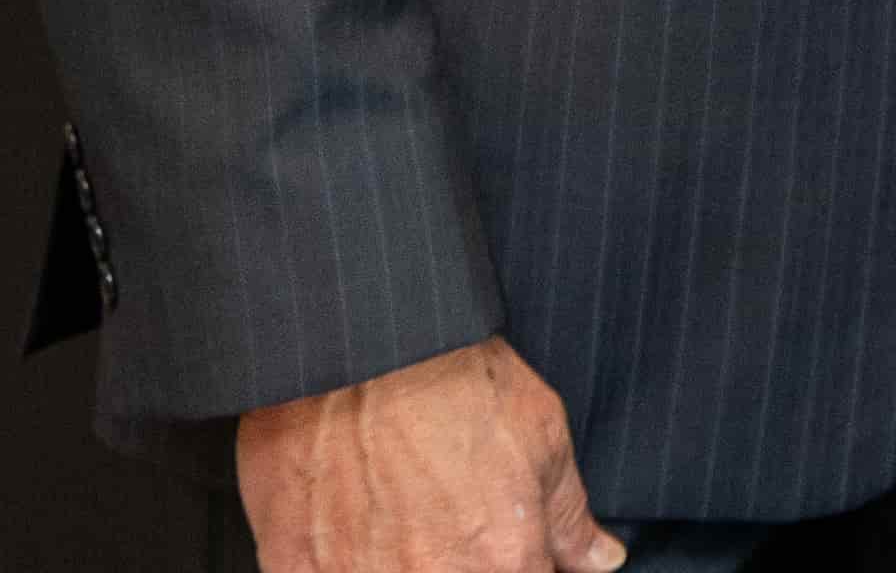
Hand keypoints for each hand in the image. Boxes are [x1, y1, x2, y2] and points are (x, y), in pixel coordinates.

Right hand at [236, 338, 613, 572]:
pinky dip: (341, 560)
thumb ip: (571, 517)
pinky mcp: (295, 568)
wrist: (364, 345)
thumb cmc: (455, 380)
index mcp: (501, 564)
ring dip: (400, 560)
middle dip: (459, 558)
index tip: (505, 542)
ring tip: (401, 512)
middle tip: (447, 514)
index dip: (520, 563)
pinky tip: (354, 522)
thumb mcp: (542, 436)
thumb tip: (600, 559)